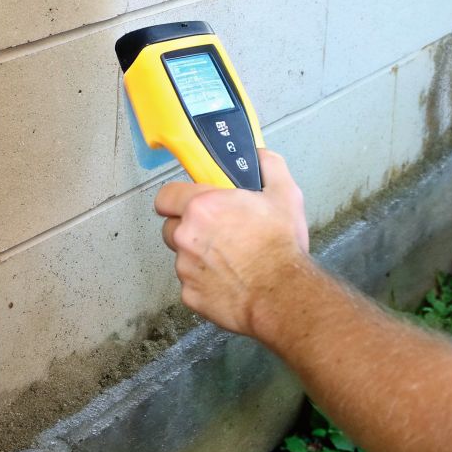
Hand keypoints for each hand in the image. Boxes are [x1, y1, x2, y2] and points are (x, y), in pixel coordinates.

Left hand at [153, 149, 310, 336]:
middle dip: (189, 229)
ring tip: (230, 260)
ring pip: (182, 257)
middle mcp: (185, 236)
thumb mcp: (285, 195)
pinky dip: (206, 283)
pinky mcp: (190, 295)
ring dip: (198, 257)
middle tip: (217, 233)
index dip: (177, 199)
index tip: (192, 204)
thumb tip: (259, 156)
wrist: (282, 295)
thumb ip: (268, 166)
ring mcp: (185, 268)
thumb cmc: (280, 246)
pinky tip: (230, 281)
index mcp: (201, 207)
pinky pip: (192, 284)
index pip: (165, 196)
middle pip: (171, 227)